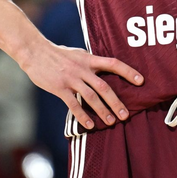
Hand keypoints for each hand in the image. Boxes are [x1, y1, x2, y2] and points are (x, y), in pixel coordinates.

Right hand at [20, 41, 142, 128]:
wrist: (35, 52)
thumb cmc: (58, 54)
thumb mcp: (79, 53)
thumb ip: (91, 62)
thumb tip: (105, 68)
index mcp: (90, 59)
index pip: (114, 64)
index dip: (128, 72)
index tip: (141, 81)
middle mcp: (83, 69)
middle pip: (104, 87)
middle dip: (116, 102)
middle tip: (126, 115)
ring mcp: (71, 79)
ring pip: (91, 97)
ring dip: (102, 111)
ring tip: (111, 122)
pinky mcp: (59, 88)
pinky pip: (73, 104)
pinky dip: (82, 116)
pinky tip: (89, 125)